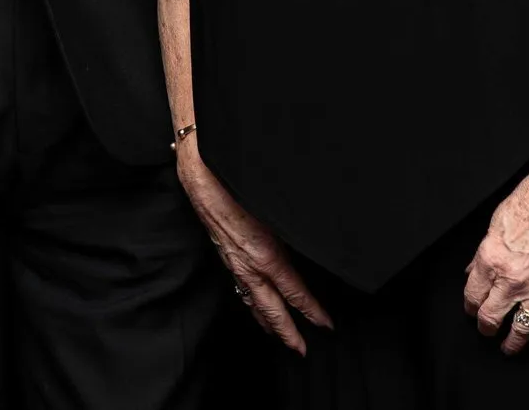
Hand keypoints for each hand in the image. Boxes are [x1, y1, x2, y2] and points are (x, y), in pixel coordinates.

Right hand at [175, 143, 331, 354]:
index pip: (296, 293)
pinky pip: (241, 289)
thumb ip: (294, 233)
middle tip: (301, 350)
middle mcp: (250, 268)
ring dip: (267, 323)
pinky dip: (251, 305)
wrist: (202, 178)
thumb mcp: (276, 212)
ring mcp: (236, 265)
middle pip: (272, 310)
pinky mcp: (226, 257)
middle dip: (288, 333)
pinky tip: (253, 306)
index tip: (326, 325)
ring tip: (277, 337)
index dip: (312, 311)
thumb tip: (315, 242)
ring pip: (254, 303)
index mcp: (267, 257)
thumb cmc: (239, 188)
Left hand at [462, 157, 528, 353]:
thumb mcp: (494, 225)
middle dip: (486, 327)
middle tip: (486, 330)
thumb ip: (482, 255)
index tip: (471, 309)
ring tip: (508, 347)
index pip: (473, 296)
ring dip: (513, 342)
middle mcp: (512, 279)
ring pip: (521, 329)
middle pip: (491, 317)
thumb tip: (473, 272)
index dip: (469, 306)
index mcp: (491, 260)